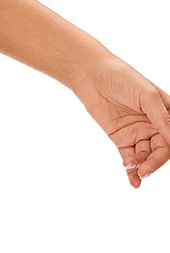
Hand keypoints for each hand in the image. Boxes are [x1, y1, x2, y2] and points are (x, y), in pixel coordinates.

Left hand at [71, 53, 169, 187]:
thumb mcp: (146, 94)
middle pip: (160, 150)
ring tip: (135, 171)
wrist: (89, 73)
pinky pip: (130, 157)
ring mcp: (137, 132)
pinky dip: (132, 170)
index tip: (164, 156)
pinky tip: (133, 179)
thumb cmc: (121, 76)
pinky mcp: (120, 137)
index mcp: (165, 112)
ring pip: (146, 156)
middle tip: (145, 170)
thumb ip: (162, 118)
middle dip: (154, 162)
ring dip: (142, 166)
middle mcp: (153, 124)